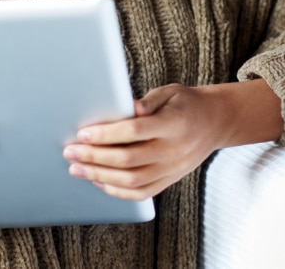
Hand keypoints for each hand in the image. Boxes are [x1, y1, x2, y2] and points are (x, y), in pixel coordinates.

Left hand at [61, 84, 226, 200]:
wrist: (215, 123)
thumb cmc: (186, 103)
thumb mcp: (169, 92)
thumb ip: (147, 101)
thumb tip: (124, 108)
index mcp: (173, 124)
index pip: (133, 131)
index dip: (106, 134)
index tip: (82, 133)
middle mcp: (174, 150)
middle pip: (128, 159)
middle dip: (94, 157)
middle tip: (69, 152)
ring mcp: (173, 169)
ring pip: (132, 180)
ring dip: (99, 176)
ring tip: (76, 168)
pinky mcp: (170, 180)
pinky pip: (142, 193)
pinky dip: (118, 191)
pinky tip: (99, 182)